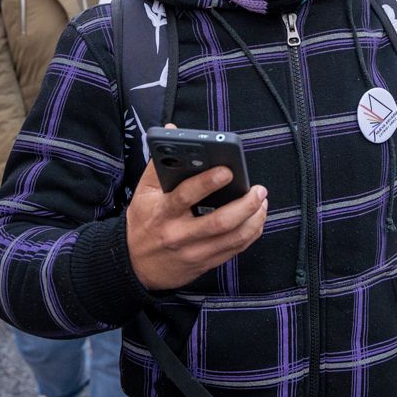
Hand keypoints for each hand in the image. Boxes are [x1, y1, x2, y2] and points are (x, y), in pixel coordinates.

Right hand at [125, 158, 268, 290]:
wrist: (134, 266)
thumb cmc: (142, 223)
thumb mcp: (143, 194)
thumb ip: (159, 163)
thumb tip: (173, 130)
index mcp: (162, 213)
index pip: (185, 196)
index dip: (207, 182)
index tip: (227, 170)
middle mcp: (178, 234)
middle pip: (218, 222)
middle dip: (244, 205)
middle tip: (259, 190)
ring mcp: (193, 252)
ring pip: (232, 238)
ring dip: (254, 219)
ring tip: (262, 202)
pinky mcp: (204, 263)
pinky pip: (234, 250)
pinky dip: (251, 234)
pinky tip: (257, 219)